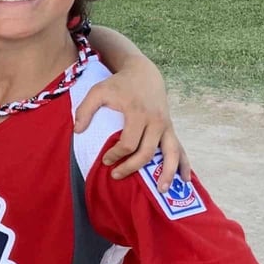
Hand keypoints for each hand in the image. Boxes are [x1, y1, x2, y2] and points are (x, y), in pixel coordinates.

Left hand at [74, 68, 190, 191]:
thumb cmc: (118, 84)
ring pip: (171, 153)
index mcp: (137, 113)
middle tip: (116, 176)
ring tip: (162, 190)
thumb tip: (77, 131)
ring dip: (168, 173)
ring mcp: (166, 125)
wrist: (143, 73)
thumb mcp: (98, 91)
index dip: (116, 155)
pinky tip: (186, 180)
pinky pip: (180, 148)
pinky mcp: (171, 128)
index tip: (105, 160)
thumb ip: (85, 110)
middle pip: (147, 152)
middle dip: (132, 167)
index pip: (128, 143)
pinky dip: (185, 164)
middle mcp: (155, 121)